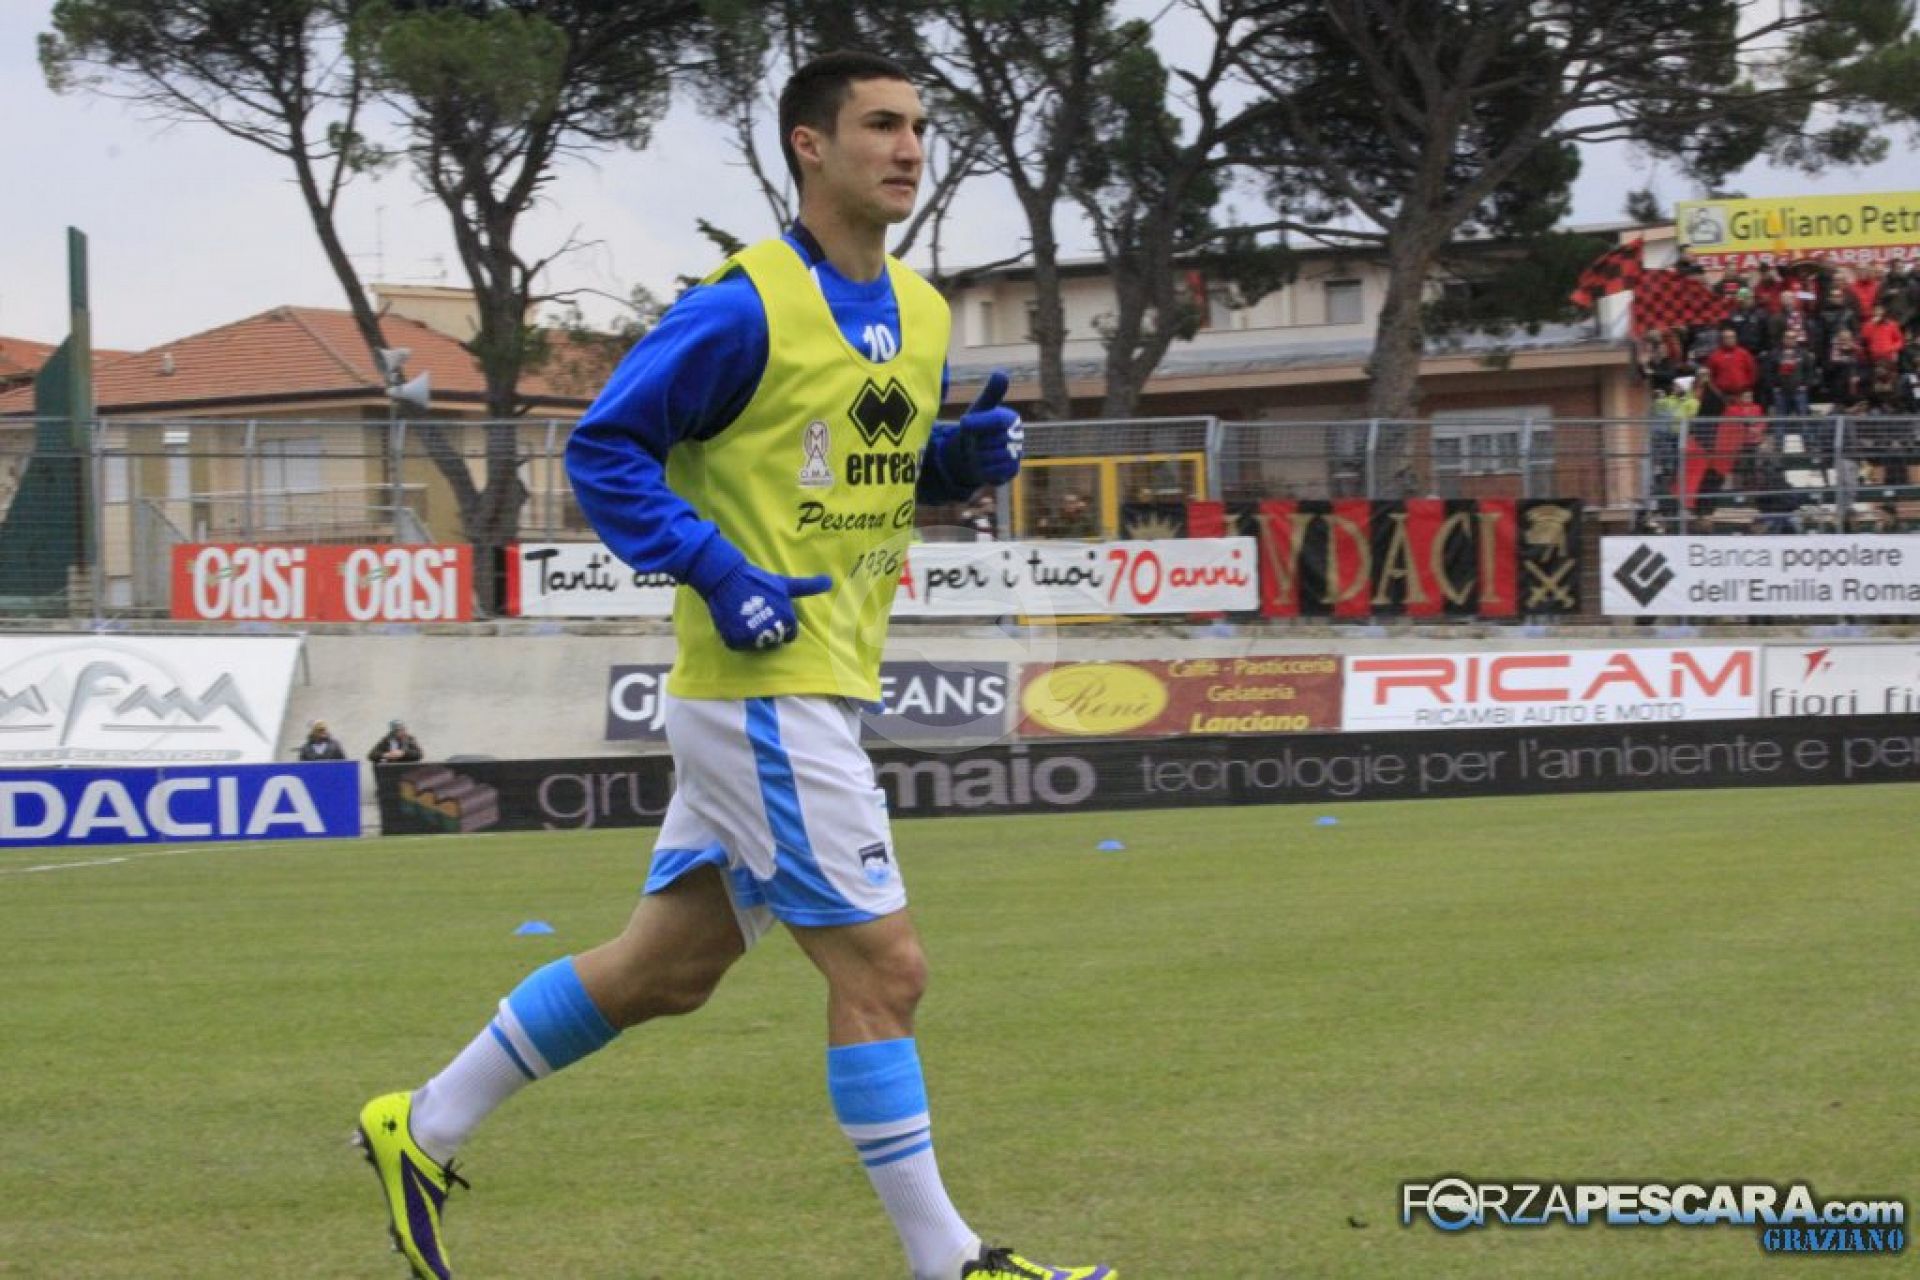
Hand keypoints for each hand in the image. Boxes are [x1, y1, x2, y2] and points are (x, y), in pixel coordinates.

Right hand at [685, 534, 830, 651]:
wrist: (726, 578)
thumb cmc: (758, 581)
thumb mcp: (784, 584)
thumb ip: (807, 587)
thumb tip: (830, 581)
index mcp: (787, 618)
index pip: (789, 635)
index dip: (780, 626)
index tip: (770, 613)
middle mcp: (771, 630)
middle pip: (772, 641)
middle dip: (765, 630)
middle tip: (754, 613)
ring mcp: (753, 636)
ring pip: (755, 645)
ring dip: (749, 634)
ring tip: (743, 616)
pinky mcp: (735, 639)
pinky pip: (738, 645)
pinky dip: (735, 636)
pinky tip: (733, 620)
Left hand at [959, 370, 1022, 484]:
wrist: (972, 456)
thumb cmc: (975, 429)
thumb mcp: (978, 410)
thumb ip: (990, 394)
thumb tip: (1001, 374)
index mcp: (1011, 418)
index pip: (996, 420)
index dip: (978, 423)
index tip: (963, 423)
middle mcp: (1018, 436)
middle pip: (991, 441)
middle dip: (976, 443)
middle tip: (974, 442)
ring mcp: (1018, 454)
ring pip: (992, 457)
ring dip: (978, 457)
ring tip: (977, 453)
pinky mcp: (1013, 471)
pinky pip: (995, 471)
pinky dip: (983, 469)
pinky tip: (983, 465)